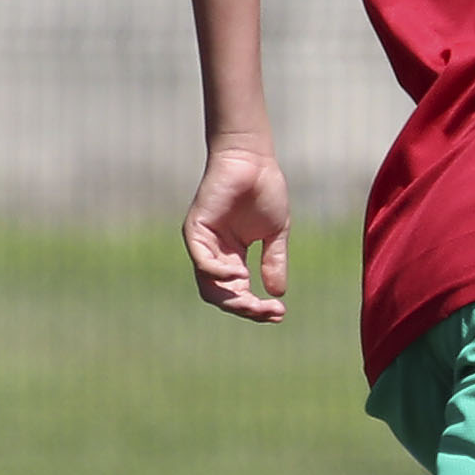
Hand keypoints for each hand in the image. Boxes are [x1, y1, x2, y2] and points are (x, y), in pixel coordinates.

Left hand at [183, 137, 292, 322]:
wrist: (253, 160)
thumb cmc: (264, 190)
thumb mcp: (275, 234)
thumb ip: (274, 262)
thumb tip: (278, 295)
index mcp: (232, 257)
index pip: (238, 294)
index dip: (257, 309)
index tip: (279, 314)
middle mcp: (215, 255)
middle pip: (222, 296)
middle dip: (247, 310)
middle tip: (269, 313)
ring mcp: (203, 245)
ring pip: (210, 287)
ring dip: (233, 300)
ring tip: (255, 303)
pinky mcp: (195, 231)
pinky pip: (203, 263)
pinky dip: (220, 274)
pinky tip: (241, 275)